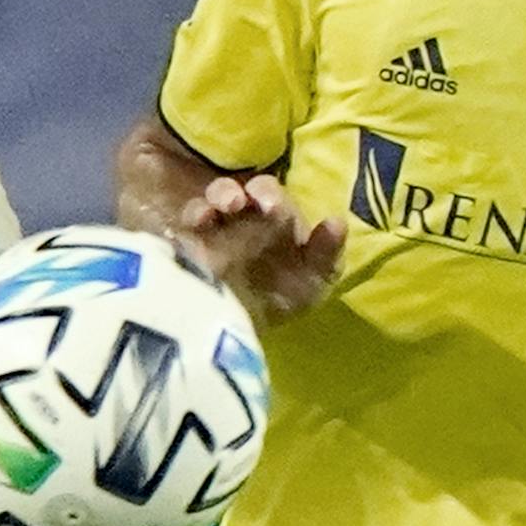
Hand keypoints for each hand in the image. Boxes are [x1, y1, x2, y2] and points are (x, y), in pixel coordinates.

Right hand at [176, 173, 345, 322]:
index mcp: (274, 222)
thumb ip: (326, 255)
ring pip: (216, 196)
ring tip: (226, 206)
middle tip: (247, 202)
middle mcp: (245, 218)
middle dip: (247, 192)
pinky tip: (201, 222)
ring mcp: (216, 227)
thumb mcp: (310, 284)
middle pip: (246, 189)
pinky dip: (195, 215)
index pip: (272, 195)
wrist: (236, 336)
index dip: (271, 194)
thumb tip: (336, 222)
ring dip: (221, 193)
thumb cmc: (278, 304)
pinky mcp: (189, 241)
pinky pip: (189, 221)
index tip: (271, 207)